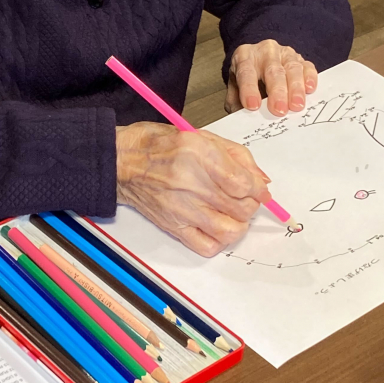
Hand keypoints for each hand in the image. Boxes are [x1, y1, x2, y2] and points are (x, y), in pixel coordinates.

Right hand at [116, 122, 270, 256]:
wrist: (123, 162)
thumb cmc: (159, 146)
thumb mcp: (201, 136)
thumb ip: (236, 156)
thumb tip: (261, 181)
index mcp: (198, 154)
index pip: (244, 184)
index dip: (258, 188)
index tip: (257, 188)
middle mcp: (191, 183)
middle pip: (242, 208)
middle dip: (250, 204)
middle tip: (243, 197)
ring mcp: (182, 208)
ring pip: (230, 231)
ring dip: (239, 223)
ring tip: (231, 213)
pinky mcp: (174, 227)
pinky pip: (208, 246)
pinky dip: (219, 240)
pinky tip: (215, 225)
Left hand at [225, 40, 317, 116]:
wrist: (258, 64)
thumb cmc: (246, 81)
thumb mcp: (235, 91)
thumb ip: (238, 104)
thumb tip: (245, 121)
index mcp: (244, 56)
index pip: (246, 72)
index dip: (249, 89)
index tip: (253, 106)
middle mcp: (264, 51)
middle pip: (272, 70)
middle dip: (277, 92)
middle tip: (279, 110)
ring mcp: (284, 53)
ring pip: (292, 68)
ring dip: (295, 88)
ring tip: (296, 105)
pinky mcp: (299, 58)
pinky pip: (307, 66)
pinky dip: (309, 78)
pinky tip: (310, 89)